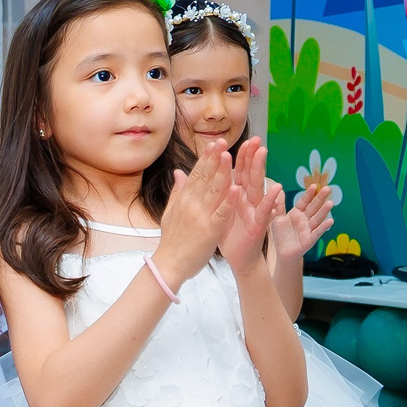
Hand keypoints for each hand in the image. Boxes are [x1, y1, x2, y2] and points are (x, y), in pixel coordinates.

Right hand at [155, 137, 235, 283]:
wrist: (169, 265)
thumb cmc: (171, 241)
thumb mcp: (170, 212)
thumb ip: (178, 191)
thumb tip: (178, 172)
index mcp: (184, 199)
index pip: (196, 174)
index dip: (206, 158)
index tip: (215, 143)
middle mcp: (191, 204)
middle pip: (205, 177)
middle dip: (215, 158)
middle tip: (223, 141)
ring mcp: (200, 216)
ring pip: (214, 190)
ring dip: (223, 173)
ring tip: (230, 156)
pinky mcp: (209, 230)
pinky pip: (221, 213)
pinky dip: (229, 200)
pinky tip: (237, 188)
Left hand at [217, 137, 279, 270]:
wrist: (238, 258)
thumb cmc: (229, 233)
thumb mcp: (219, 209)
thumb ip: (216, 190)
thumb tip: (210, 173)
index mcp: (236, 195)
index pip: (236, 171)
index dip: (235, 156)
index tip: (234, 139)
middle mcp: (248, 199)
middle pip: (249, 173)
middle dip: (251, 155)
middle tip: (255, 138)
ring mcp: (256, 210)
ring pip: (258, 186)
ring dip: (260, 169)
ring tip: (263, 152)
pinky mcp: (260, 223)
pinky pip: (266, 210)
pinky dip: (271, 200)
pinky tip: (276, 188)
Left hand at [271, 179, 336, 262]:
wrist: (283, 253)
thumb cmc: (281, 235)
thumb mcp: (277, 218)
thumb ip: (279, 205)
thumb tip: (278, 190)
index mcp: (297, 213)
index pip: (304, 201)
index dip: (309, 194)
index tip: (314, 185)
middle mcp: (305, 219)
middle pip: (313, 207)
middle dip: (320, 198)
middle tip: (328, 189)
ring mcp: (308, 229)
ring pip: (317, 218)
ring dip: (324, 211)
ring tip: (330, 203)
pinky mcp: (310, 239)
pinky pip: (317, 232)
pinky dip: (323, 227)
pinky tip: (330, 221)